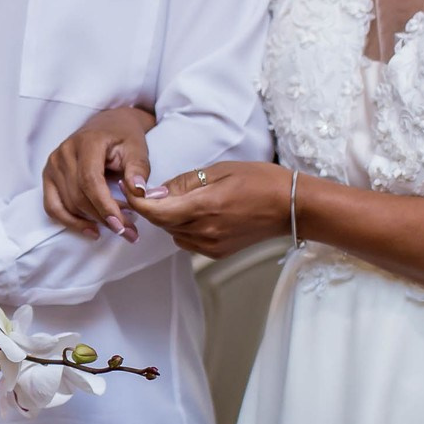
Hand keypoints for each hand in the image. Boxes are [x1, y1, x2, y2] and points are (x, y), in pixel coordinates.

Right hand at [41, 105, 159, 239]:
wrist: (108, 125)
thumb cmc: (123, 137)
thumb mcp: (137, 148)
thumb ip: (138, 169)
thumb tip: (138, 192)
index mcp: (86, 142)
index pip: (90, 180)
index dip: (104, 205)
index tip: (120, 224)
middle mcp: (64, 153)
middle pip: (78, 195)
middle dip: (103, 217)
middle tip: (128, 231)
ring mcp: (53, 165)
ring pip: (68, 204)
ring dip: (92, 221)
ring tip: (117, 227)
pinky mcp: (49, 176)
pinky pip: (53, 206)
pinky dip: (70, 222)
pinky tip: (91, 230)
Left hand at [132, 161, 291, 257]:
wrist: (292, 207)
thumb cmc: (261, 181)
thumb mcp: (220, 170)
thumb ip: (185, 183)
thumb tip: (156, 192)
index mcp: (204, 207)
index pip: (156, 211)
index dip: (138, 201)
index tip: (131, 189)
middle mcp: (204, 231)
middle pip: (162, 222)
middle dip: (152, 207)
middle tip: (149, 191)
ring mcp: (211, 245)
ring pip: (174, 232)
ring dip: (169, 218)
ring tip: (182, 199)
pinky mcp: (218, 253)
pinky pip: (188, 241)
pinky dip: (184, 228)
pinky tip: (197, 214)